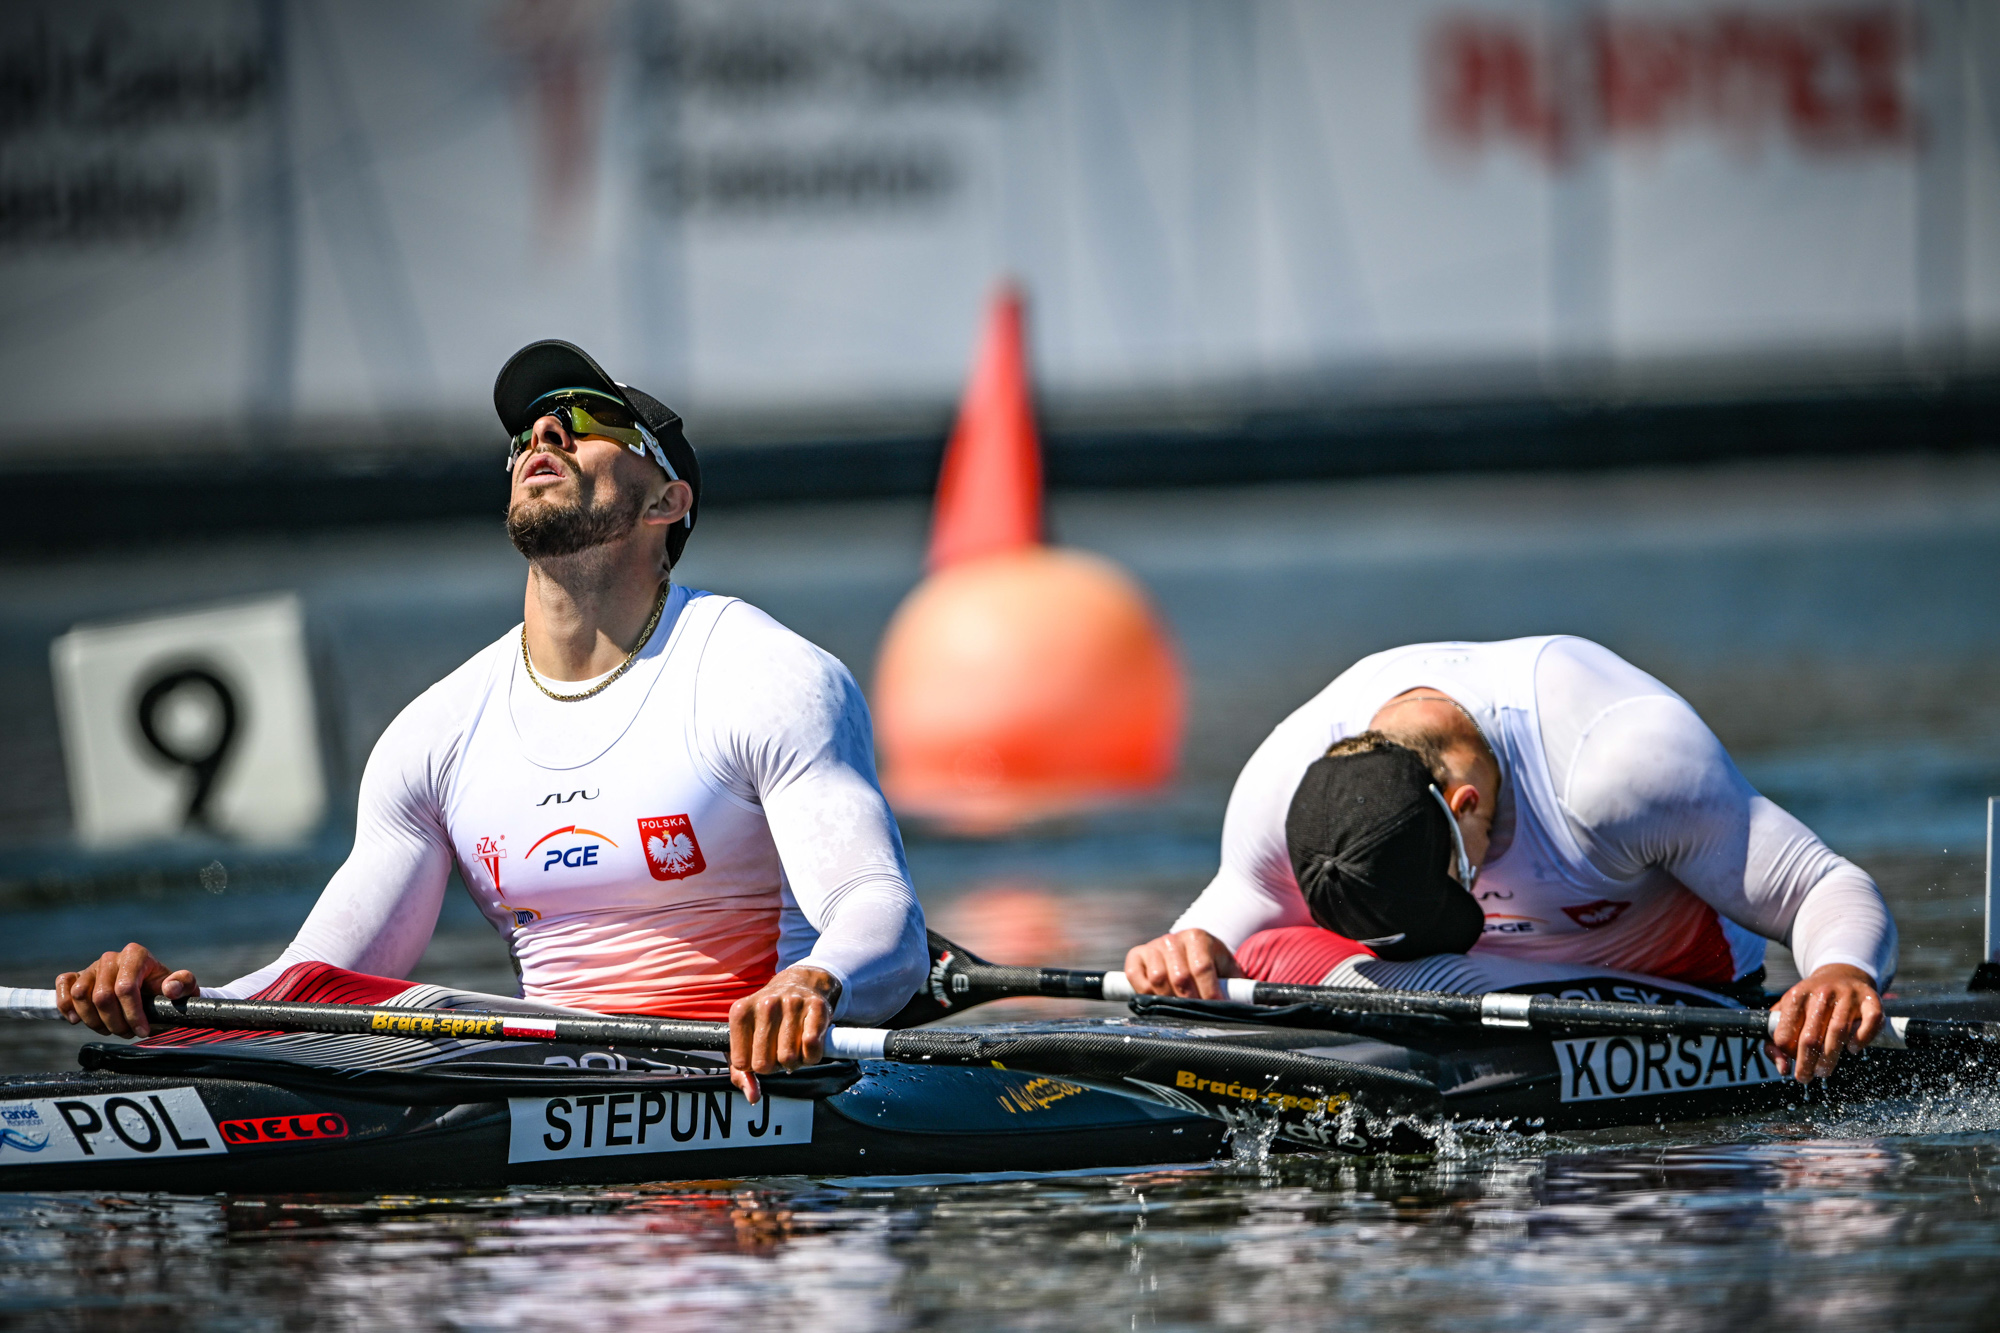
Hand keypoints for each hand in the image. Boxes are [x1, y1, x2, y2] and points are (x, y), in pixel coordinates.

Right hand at [55, 943, 198, 1037]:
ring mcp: (92, 967)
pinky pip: (63, 985)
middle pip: (102, 997)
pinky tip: (76, 1019)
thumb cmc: (166, 990)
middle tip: (127, 1033)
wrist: (151, 990)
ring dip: (94, 1020)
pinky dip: (65, 1004)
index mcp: (136, 955)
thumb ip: (183, 984)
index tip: (143, 1031)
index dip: (132, 1014)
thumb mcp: (184, 987)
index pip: (125, 988)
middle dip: (115, 1022)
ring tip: (110, 1029)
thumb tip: (170, 989)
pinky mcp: (78, 976)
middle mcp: (112, 958)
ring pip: (80, 996)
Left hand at [727, 966, 837, 1103]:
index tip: (760, 1054)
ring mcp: (792, 1003)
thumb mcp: (746, 1038)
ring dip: (794, 1062)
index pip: (742, 1063)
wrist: (800, 983)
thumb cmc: (770, 1018)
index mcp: (741, 1012)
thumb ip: (741, 1073)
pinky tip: (807, 1045)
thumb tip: (753, 1096)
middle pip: (765, 1064)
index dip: (753, 1066)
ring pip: (789, 1058)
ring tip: (792, 1048)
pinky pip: (812, 1047)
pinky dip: (812, 1056)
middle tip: (778, 1053)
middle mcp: (765, 1004)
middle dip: (773, 1065)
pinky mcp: (816, 1007)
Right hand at [1121, 929, 1239, 999]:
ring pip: (1158, 979)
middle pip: (1179, 977)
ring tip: (1180, 1008)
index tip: (1217, 1009)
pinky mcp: (1136, 956)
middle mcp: (1172, 939)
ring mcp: (1152, 946)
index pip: (1201, 968)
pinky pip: (1136, 979)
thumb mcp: (1227, 968)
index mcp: (1197, 937)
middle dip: (1191, 1001)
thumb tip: (1246, 1004)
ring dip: (1169, 999)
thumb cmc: (1211, 964)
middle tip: (1199, 1014)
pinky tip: (1158, 999)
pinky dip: (1145, 993)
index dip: (1210, 992)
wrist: (1188, 951)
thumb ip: (1236, 985)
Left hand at [1767, 963, 1881, 1081]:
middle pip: (1810, 1037)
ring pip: (1838, 1032)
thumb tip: (1782, 1069)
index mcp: (1796, 996)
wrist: (1841, 974)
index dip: (1787, 1053)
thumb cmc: (1811, 1003)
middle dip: (1806, 1063)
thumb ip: (1775, 1041)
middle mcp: (1821, 994)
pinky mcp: (1870, 1000)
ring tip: (1824, 1071)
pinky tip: (1853, 1049)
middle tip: (1806, 1077)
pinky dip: (1862, 1039)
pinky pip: (1870, 1022)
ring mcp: (1847, 995)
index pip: (1785, 1033)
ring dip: (1830, 1058)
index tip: (1791, 1063)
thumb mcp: (1786, 1012)